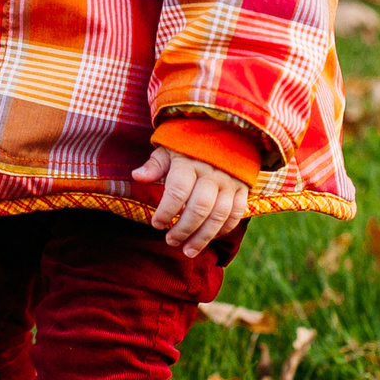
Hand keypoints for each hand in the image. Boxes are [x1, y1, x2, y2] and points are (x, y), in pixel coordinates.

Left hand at [131, 146, 248, 256]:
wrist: (226, 129)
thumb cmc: (188, 143)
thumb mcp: (169, 148)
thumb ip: (155, 165)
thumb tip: (137, 176)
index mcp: (189, 162)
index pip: (177, 191)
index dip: (166, 211)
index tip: (156, 224)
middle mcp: (212, 173)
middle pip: (199, 208)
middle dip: (183, 229)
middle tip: (170, 241)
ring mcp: (229, 181)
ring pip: (219, 215)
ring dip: (203, 237)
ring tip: (188, 251)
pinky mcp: (242, 188)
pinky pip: (236, 213)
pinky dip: (224, 229)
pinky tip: (209, 238)